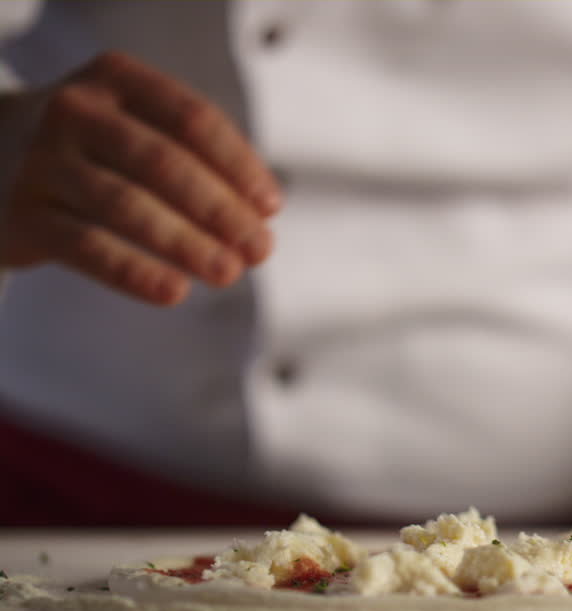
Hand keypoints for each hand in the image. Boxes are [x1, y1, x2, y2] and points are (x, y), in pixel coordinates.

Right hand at [0, 51, 279, 304]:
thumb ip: (197, 158)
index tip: (271, 207)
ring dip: (187, 244)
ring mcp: (42, 161)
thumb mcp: (138, 126)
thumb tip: (260, 214)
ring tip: (228, 272)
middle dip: (221, 211)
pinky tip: (174, 292)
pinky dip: (135, 272)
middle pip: (163, 163)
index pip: (192, 119)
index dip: (239, 165)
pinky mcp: (23, 215)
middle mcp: (74, 111)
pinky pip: (86, 247)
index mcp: (116, 79)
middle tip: (260, 249)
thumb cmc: (96, 147)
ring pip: (127, 206)